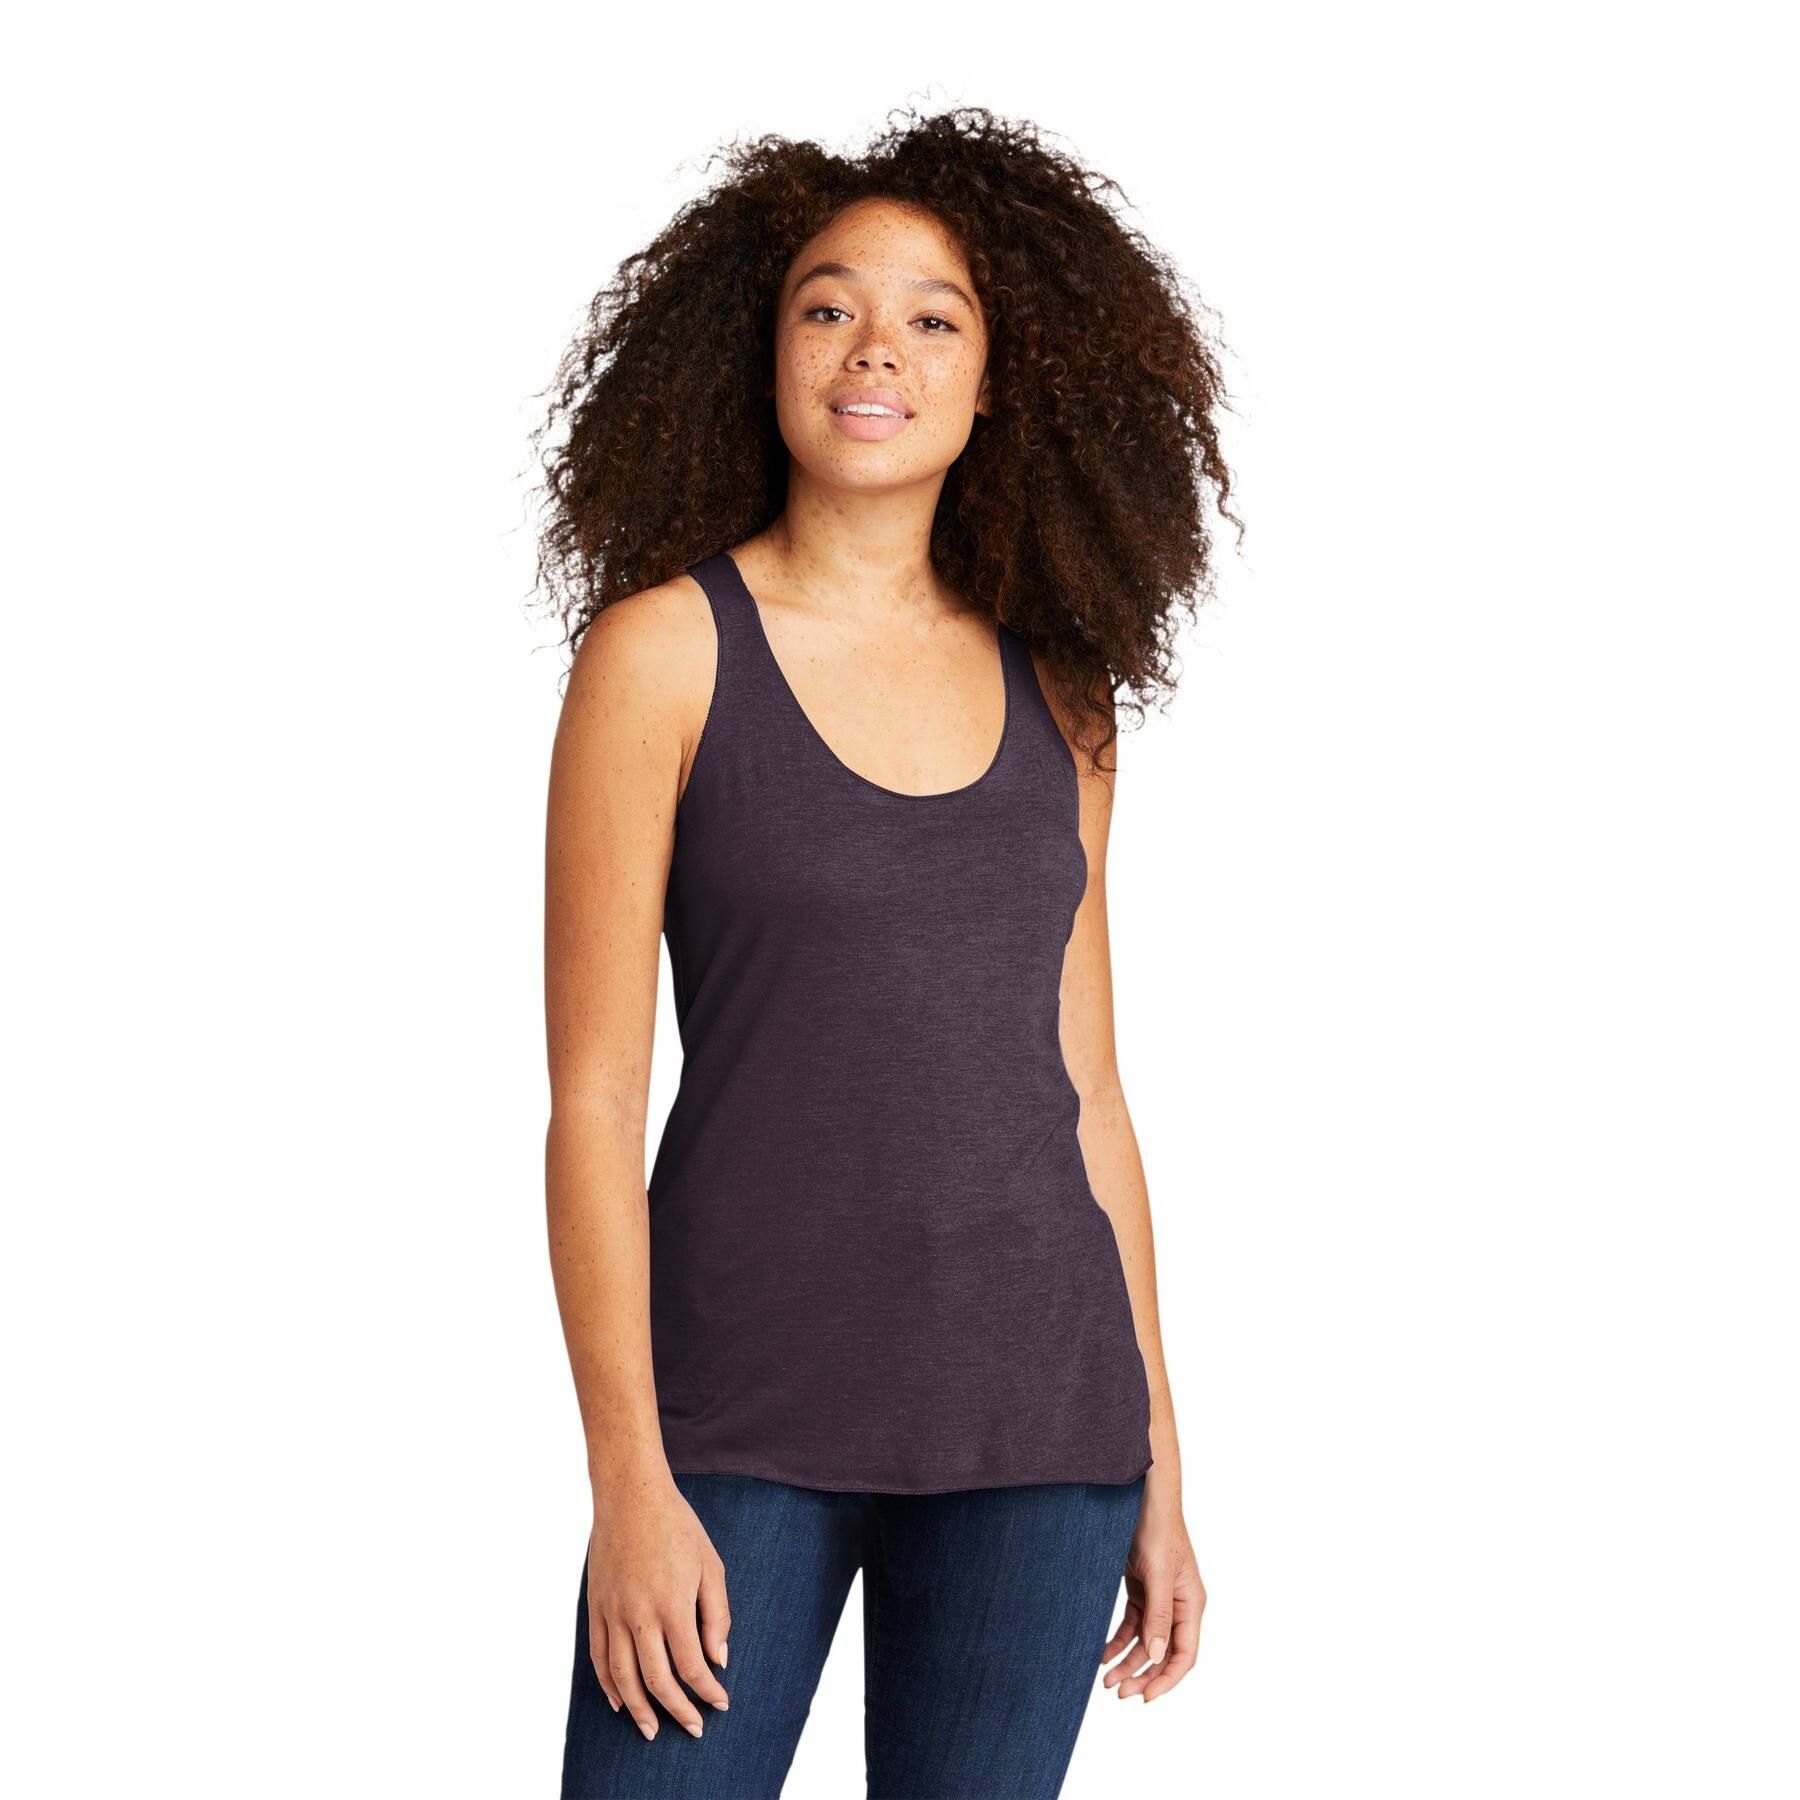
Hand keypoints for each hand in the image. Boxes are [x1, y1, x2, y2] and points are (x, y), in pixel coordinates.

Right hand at [585, 1473, 732, 1740]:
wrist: (630, 1496)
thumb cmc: (677, 1527)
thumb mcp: (710, 1565)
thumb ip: (717, 1615)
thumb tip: (718, 1659)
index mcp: (673, 1604)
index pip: (691, 1665)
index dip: (707, 1691)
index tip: (720, 1703)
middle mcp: (640, 1615)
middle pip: (656, 1680)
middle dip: (676, 1711)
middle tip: (692, 1728)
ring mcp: (613, 1613)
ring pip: (622, 1677)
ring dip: (638, 1709)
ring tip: (651, 1731)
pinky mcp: (595, 1608)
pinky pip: (598, 1657)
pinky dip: (607, 1685)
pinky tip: (620, 1702)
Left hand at [1101, 1469, 1203, 1701]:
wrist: (1142, 1496)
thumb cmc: (1156, 1527)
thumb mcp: (1157, 1572)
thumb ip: (1159, 1614)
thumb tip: (1158, 1655)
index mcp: (1191, 1603)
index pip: (1184, 1654)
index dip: (1167, 1679)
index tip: (1145, 1697)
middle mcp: (1177, 1605)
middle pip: (1163, 1653)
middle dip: (1142, 1674)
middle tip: (1117, 1691)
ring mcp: (1159, 1598)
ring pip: (1145, 1642)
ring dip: (1127, 1661)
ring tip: (1105, 1679)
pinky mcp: (1141, 1589)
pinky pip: (1132, 1625)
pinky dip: (1118, 1641)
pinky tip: (1102, 1653)